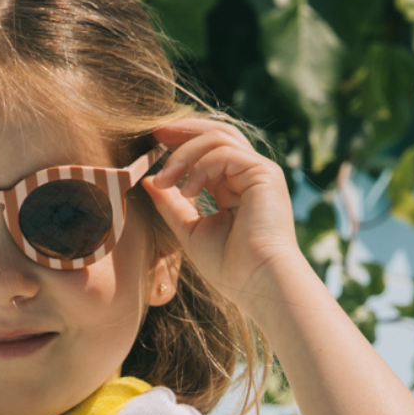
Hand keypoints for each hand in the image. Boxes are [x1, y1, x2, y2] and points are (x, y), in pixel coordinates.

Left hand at [143, 120, 307, 316]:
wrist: (258, 283)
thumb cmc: (229, 267)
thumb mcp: (191, 230)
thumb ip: (171, 205)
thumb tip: (149, 181)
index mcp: (234, 187)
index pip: (209, 151)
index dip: (182, 142)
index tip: (154, 142)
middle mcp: (249, 175)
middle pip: (217, 133)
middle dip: (184, 131)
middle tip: (155, 135)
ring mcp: (259, 171)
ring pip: (218, 138)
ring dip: (185, 155)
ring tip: (165, 181)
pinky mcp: (264, 173)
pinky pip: (225, 153)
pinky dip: (200, 167)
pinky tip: (186, 191)